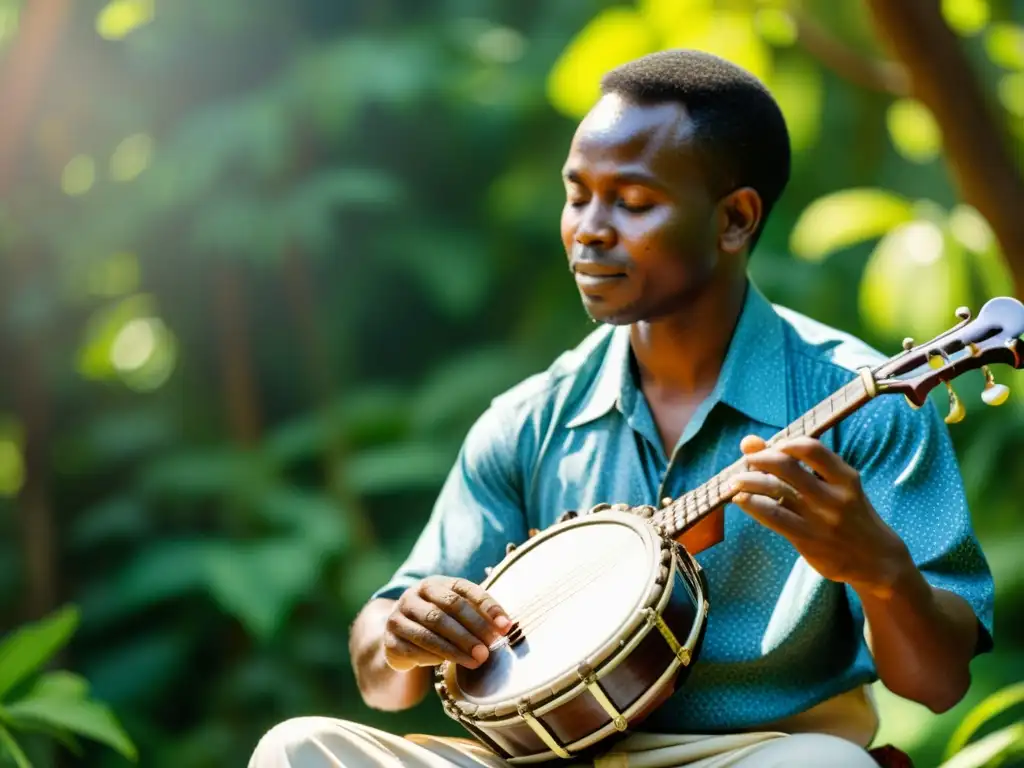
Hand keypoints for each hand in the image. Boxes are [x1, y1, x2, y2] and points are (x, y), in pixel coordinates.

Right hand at [383, 576, 510, 671]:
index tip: (505, 626)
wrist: (399, 636)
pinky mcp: (390, 640)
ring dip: (456, 648)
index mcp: (435, 583)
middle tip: (489, 648)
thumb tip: (506, 626)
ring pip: (430, 631)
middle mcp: (413, 595)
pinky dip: (433, 657)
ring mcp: (398, 616)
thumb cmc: (438, 623)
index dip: (487, 606)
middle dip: (472, 629)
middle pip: (446, 609)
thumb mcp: (456, 613)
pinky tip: (446, 665)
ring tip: (477, 660)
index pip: (464, 590)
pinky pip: (414, 649)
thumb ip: (478, 615)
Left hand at [730, 435, 911, 597]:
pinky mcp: (808, 540)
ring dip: (748, 482)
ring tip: (735, 482)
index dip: (784, 443)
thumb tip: (750, 441)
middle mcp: (834, 496)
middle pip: (786, 466)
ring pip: (775, 491)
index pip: (811, 448)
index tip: (772, 447)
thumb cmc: (849, 515)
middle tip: (747, 461)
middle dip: (759, 459)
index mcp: (845, 477)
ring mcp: (820, 519)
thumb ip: (799, 463)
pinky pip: (773, 517)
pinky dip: (752, 505)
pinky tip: (741, 500)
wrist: (877, 560)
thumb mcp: (837, 486)